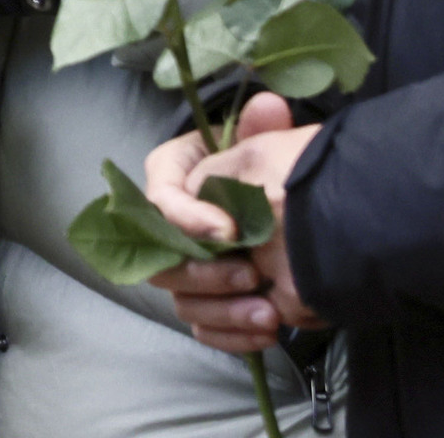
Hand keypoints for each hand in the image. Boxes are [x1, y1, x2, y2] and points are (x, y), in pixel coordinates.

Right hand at [143, 93, 325, 351]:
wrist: (285, 201)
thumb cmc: (263, 164)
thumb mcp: (259, 141)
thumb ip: (259, 128)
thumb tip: (268, 108)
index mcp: (171, 176)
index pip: (159, 198)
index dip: (187, 218)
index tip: (231, 231)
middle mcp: (168, 224)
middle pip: (161, 257)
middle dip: (206, 271)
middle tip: (252, 273)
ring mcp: (185, 265)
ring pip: (181, 298)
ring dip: (222, 310)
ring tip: (268, 313)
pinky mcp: (206, 299)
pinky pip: (201, 326)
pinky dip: (230, 335)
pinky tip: (264, 332)